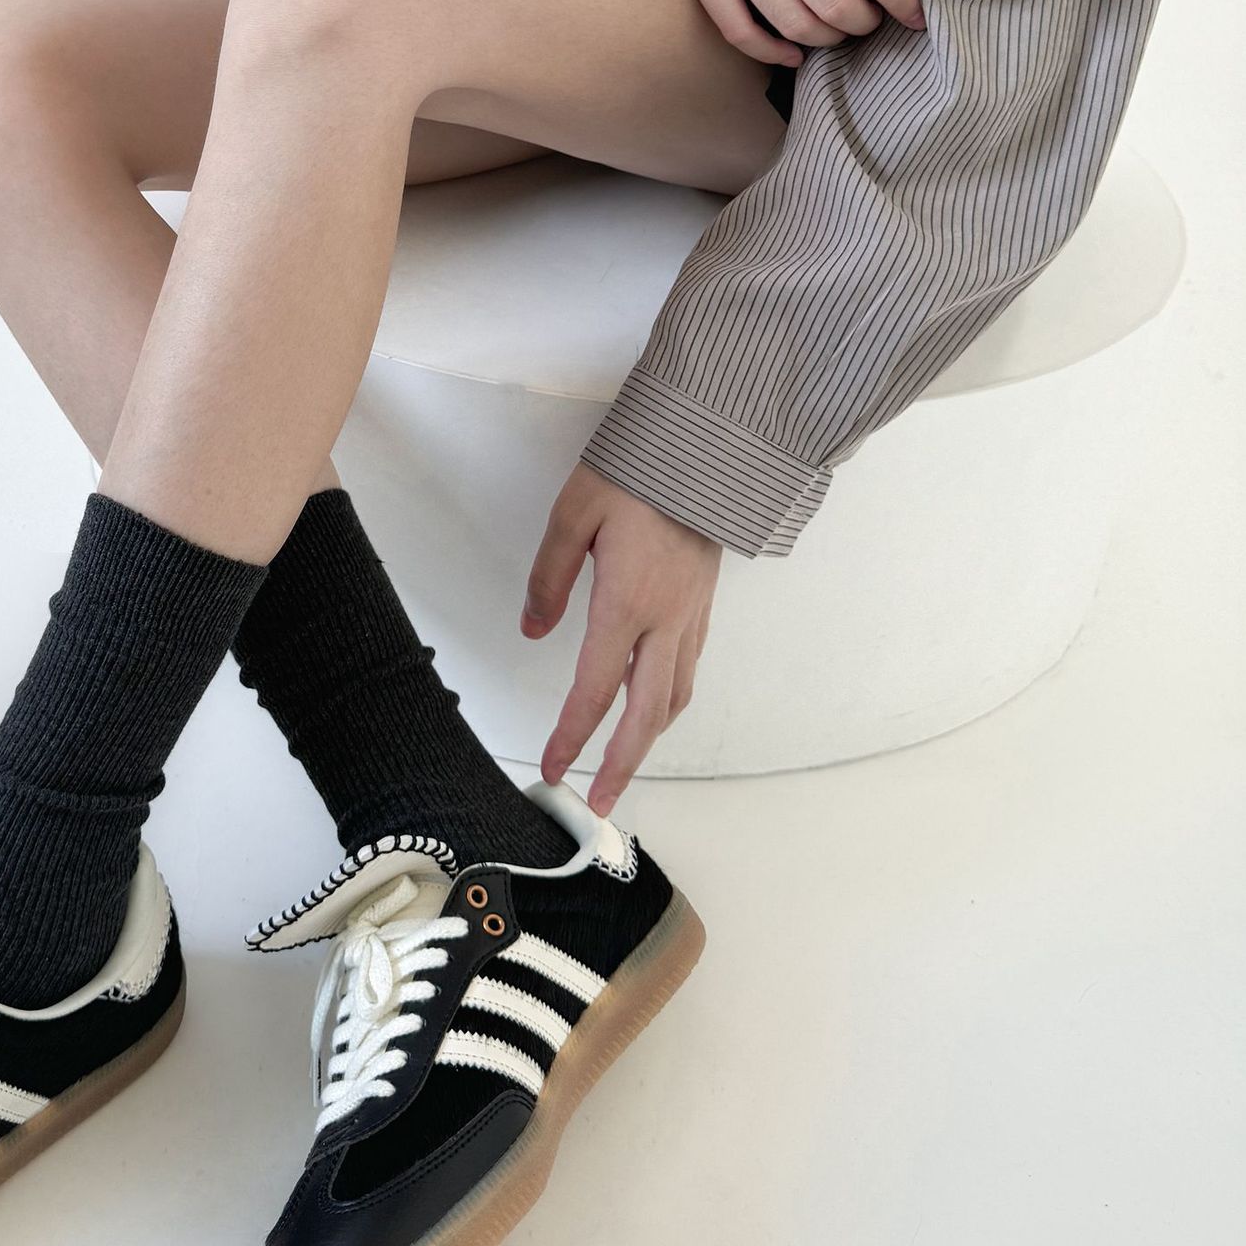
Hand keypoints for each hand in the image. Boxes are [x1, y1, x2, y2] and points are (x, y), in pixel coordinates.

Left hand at [522, 464, 720, 817]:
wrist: (710, 445)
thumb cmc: (641, 470)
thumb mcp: (575, 513)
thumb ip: (550, 577)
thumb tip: (535, 628)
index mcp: (628, 603)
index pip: (595, 689)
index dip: (572, 736)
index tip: (554, 768)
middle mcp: (667, 620)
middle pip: (647, 715)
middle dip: (621, 765)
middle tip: (599, 801)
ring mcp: (692, 615)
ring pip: (675, 697)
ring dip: (650, 739)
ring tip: (624, 764)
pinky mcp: (705, 605)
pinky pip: (690, 669)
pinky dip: (670, 702)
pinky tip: (655, 708)